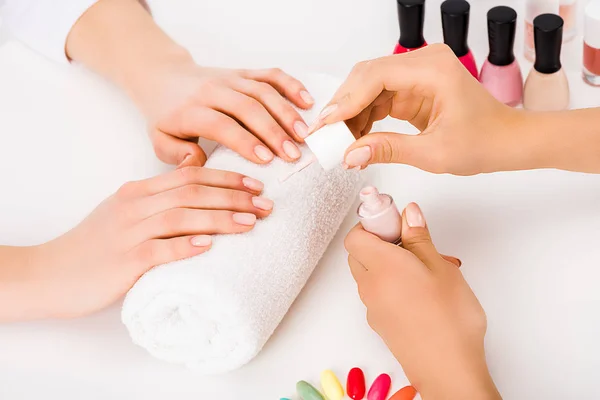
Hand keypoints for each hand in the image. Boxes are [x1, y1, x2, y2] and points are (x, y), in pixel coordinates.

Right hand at [23, 167, 271, 318]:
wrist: (49, 272)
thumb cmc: (93, 246)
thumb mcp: (124, 214)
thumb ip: (157, 204)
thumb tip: (199, 203)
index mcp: (138, 192)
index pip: (190, 175)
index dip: (227, 177)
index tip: (255, 183)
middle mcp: (135, 206)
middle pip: (193, 192)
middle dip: (234, 195)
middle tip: (267, 204)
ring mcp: (128, 232)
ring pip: (182, 216)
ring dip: (221, 218)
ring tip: (252, 222)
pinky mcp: (123, 261)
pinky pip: (159, 250)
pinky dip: (186, 245)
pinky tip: (210, 246)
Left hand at [130, 61, 313, 166]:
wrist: (163, 77)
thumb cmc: (166, 116)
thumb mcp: (160, 140)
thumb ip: (176, 156)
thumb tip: (198, 164)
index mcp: (191, 110)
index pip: (222, 124)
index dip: (245, 141)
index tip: (267, 160)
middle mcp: (213, 90)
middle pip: (248, 107)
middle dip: (274, 131)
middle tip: (293, 154)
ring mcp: (231, 78)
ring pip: (263, 91)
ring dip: (287, 113)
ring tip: (304, 135)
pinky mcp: (243, 72)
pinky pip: (270, 74)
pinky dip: (291, 85)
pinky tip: (308, 102)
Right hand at [309, 44, 531, 175]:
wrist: (506, 142)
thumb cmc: (485, 141)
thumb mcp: (434, 153)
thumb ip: (388, 151)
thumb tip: (351, 155)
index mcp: (433, 70)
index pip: (376, 76)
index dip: (347, 100)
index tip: (327, 125)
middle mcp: (423, 63)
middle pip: (366, 77)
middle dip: (343, 107)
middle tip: (324, 136)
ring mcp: (416, 74)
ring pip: (368, 87)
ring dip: (351, 114)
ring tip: (338, 142)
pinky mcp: (412, 88)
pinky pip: (378, 98)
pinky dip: (363, 117)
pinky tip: (355, 137)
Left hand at [345, 203, 500, 398]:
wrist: (448, 369)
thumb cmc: (449, 318)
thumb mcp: (439, 267)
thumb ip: (418, 237)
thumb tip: (407, 213)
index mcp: (381, 266)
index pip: (355, 236)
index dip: (371, 225)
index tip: (395, 221)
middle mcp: (370, 287)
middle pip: (360, 254)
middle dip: (382, 243)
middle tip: (413, 243)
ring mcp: (373, 308)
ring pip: (372, 274)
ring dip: (393, 264)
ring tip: (430, 268)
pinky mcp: (381, 323)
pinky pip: (380, 294)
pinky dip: (395, 285)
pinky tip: (426, 291)